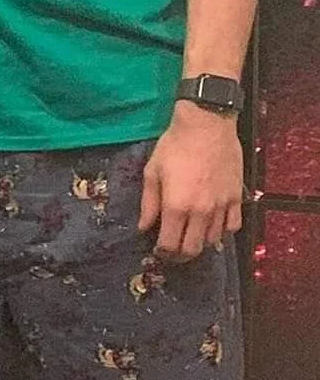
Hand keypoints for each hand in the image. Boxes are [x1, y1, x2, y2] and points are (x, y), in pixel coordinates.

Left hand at [138, 104, 245, 261]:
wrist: (207, 124)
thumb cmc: (175, 146)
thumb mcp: (152, 172)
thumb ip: (148, 204)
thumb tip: (143, 227)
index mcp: (176, 206)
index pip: (169, 244)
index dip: (161, 252)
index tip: (157, 249)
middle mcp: (200, 211)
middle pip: (192, 249)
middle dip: (180, 255)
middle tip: (173, 249)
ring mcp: (221, 206)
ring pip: (213, 240)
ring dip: (200, 243)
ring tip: (190, 236)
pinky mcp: (237, 197)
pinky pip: (233, 226)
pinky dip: (222, 231)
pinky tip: (212, 225)